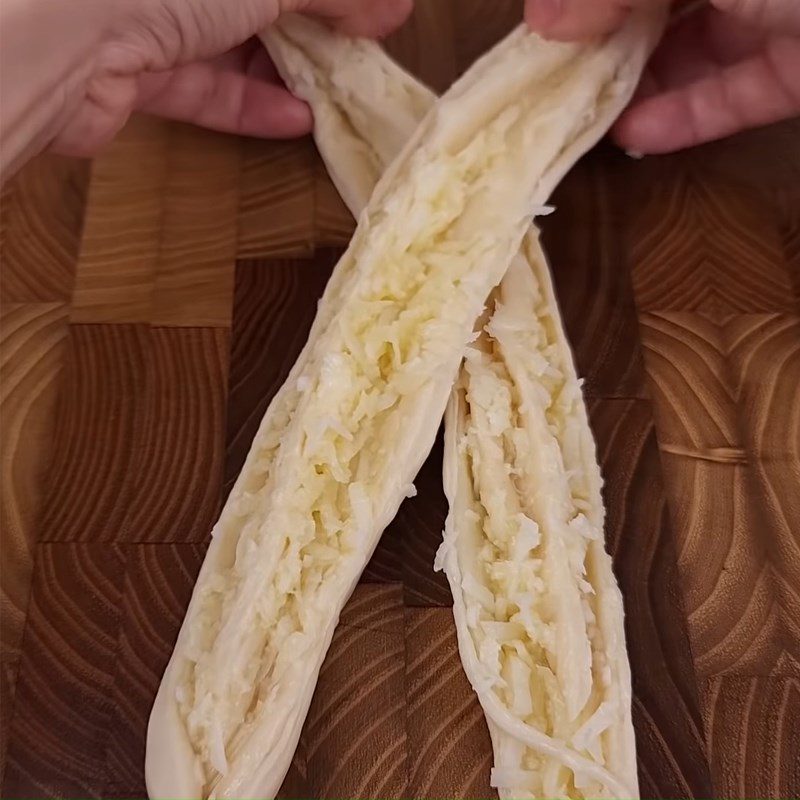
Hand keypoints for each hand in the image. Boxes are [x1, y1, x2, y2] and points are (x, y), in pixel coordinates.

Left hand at [0, 0, 411, 175]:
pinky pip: (198, 86)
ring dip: (286, 69)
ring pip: (227, 39)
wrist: (57, 38)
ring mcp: (141, 11)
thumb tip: (388, 5)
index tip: (382, 9)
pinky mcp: (126, 70)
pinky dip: (247, 104)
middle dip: (315, 22)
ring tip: (335, 93)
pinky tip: (294, 121)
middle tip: (363, 53)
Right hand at [524, 0, 799, 152]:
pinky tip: (635, 136)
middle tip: (555, 81)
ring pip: (690, 54)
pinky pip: (729, 97)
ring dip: (635, 88)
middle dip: (605, 42)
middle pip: (655, 7)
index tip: (542, 32)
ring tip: (585, 116)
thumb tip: (541, 18)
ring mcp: (776, 18)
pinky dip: (681, 118)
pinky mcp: (796, 74)